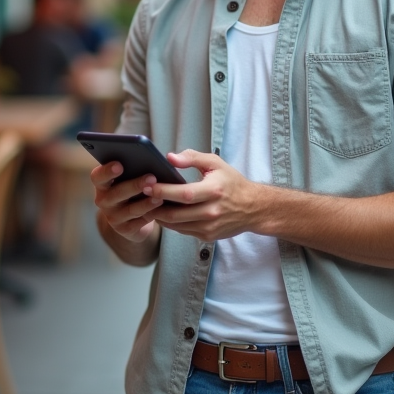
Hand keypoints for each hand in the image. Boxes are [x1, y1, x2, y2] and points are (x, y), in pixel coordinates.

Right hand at [90, 161, 163, 242]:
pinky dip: (151, 214)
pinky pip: (139, 222)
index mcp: (102, 184)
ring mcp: (113, 217)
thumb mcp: (129, 178)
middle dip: (135, 185)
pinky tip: (161, 208)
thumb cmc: (133, 189)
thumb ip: (133, 168)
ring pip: (130, 209)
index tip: (119, 165)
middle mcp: (103, 201)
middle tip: (151, 177)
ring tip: (160, 195)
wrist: (132, 218)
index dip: (107, 171)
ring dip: (146, 202)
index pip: (98, 177)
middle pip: (117, 193)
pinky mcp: (125, 229)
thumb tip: (150, 159)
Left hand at [148, 149, 262, 240]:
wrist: (253, 208)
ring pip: (176, 225)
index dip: (164, 191)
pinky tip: (162, 213)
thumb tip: (169, 157)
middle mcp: (212, 211)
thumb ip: (192, 157)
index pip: (184, 193)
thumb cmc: (232, 182)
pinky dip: (170, 223)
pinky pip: (182, 231)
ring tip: (146, 206)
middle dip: (155, 207)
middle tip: (140, 198)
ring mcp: (209, 227)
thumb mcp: (215, 163)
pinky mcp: (207, 236)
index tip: (148, 185)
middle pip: (176, 213)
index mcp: (214, 191)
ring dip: (159, 216)